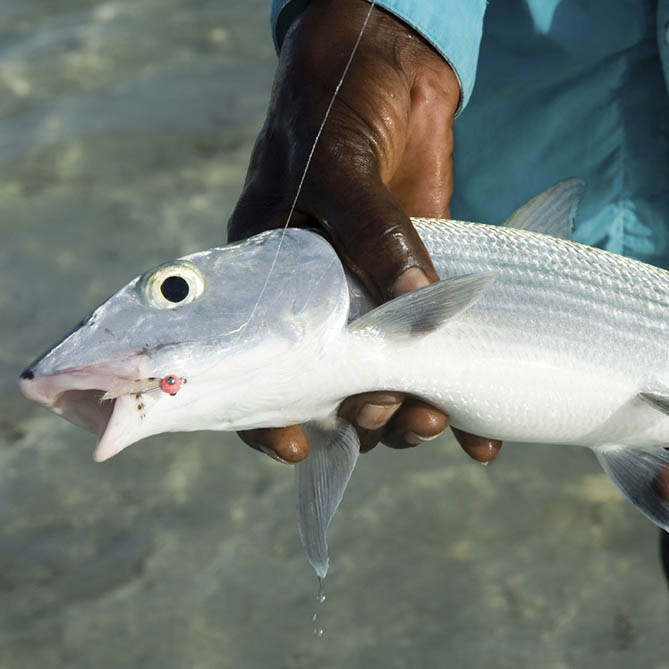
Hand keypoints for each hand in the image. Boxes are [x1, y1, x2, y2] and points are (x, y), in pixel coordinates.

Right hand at [227, 0, 500, 463]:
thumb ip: (370, 232)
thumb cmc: (332, 108)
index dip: (269, 415)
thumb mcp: (336, 167)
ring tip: (436, 420)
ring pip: (386, 379)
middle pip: (332, 384)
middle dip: (362, 414)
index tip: (296, 446)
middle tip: (388, 413)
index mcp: (272, 279)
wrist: (385, 65)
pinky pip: (436, 350)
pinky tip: (480, 437)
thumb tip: (416, 305)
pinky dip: (459, 393)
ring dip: (409, 415)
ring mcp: (374, 297)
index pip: (257, 363)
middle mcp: (320, 300)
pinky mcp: (423, 287)